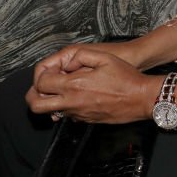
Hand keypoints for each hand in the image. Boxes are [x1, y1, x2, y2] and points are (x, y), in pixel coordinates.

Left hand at [26, 47, 158, 124]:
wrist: (142, 99)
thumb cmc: (126, 78)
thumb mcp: (105, 58)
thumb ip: (82, 56)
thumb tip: (67, 63)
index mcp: (74, 85)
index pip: (41, 83)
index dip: (42, 75)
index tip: (53, 71)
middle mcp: (72, 102)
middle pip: (36, 105)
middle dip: (33, 94)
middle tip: (43, 86)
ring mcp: (78, 114)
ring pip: (50, 112)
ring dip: (50, 101)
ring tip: (63, 90)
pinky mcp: (85, 120)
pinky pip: (67, 115)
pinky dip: (66, 107)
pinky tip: (80, 96)